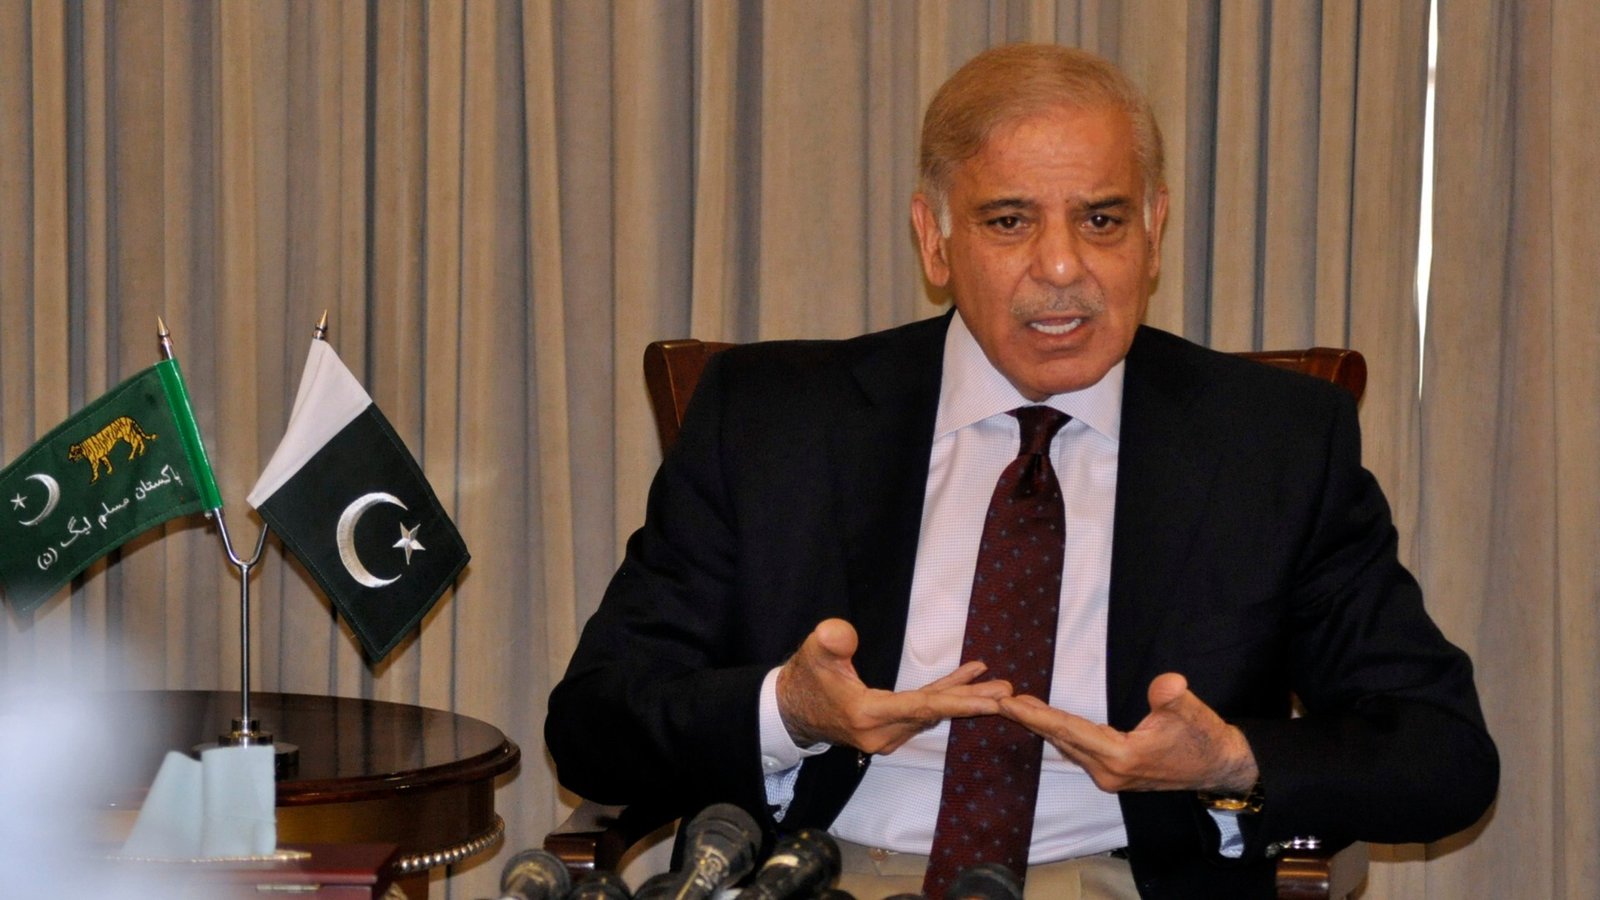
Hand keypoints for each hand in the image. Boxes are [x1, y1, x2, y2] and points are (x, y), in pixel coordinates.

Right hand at [775, 618, 1012, 753]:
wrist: (791, 710)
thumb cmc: (804, 678)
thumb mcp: (812, 653)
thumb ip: (829, 642)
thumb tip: (844, 634)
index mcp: (866, 716)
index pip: (921, 708)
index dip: (958, 701)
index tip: (992, 701)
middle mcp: (881, 734)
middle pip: (934, 714)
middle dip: (973, 703)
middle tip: (1009, 694)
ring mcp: (886, 736)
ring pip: (931, 714)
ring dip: (963, 699)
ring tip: (999, 685)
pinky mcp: (888, 730)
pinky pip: (923, 711)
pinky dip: (944, 696)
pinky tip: (967, 678)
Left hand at [998, 672, 1257, 793]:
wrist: (1219, 766)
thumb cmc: (1204, 737)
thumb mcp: (1192, 712)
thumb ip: (1174, 697)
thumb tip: (1166, 684)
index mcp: (1122, 757)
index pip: (1070, 730)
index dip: (1038, 715)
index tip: (1009, 703)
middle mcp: (1108, 772)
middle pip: (1060, 740)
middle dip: (1028, 720)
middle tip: (996, 700)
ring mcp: (1109, 776)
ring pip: (1066, 746)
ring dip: (1040, 726)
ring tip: (1013, 706)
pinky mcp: (1113, 773)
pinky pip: (1076, 750)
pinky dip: (1057, 733)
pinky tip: (1044, 722)